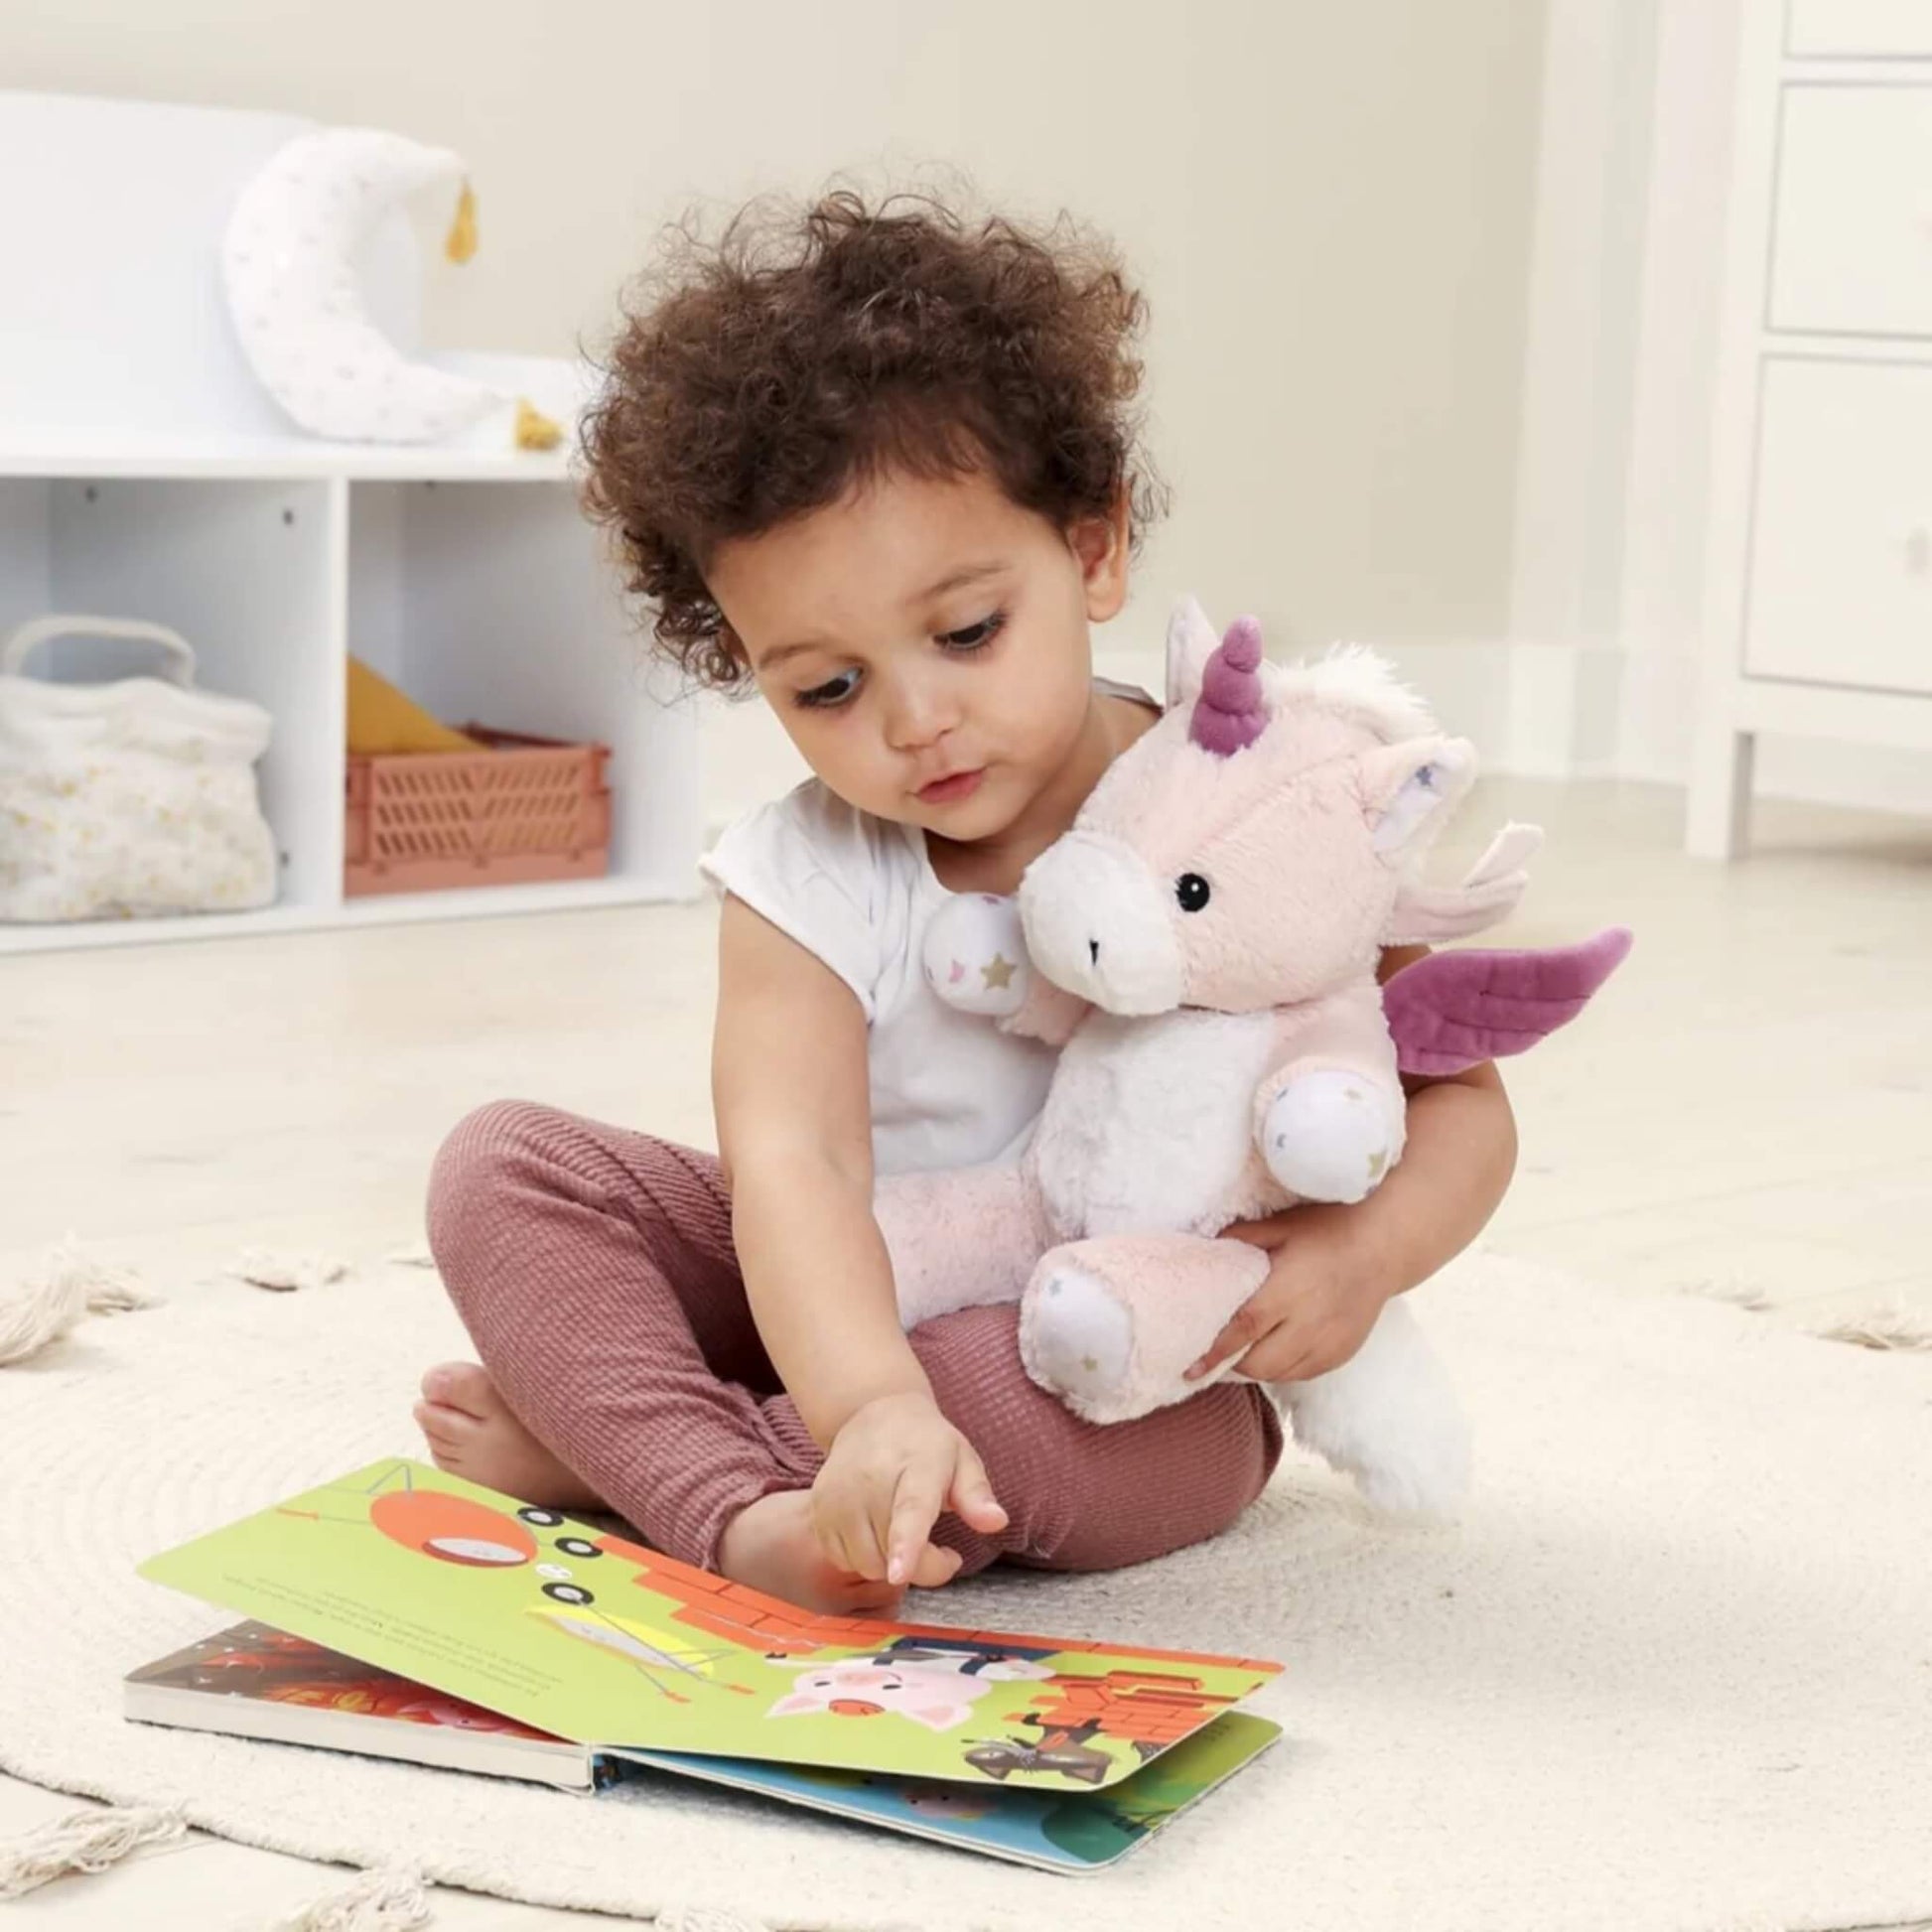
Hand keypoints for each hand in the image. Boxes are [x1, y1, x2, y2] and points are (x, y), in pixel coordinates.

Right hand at [811, 1391, 1008, 1588]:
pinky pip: (844, 1560)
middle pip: (891, 1552)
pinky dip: (865, 1558)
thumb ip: (977, 1494)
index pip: (909, 1510)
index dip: (907, 1544)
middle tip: (942, 1549)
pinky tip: (879, 1533)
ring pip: (867, 1564)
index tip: (902, 1572)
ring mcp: (838, 1498)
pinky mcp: (818, 1512)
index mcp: (915, 1466)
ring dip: (893, 1565)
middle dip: (923, 1566)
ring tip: (909, 1538)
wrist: (870, 1416)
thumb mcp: (961, 1458)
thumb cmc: (925, 1444)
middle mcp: (869, 1481)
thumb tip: (996, 1521)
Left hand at [1185, 1207, 1392, 1384]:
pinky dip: (1281, 1370)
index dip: (1215, 1350)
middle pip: (1259, 1362)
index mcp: (1288, 1289)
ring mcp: (1328, 1343)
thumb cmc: (1326, 1230)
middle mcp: (1309, 1323)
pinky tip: (1271, 1353)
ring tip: (1237, 1356)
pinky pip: (1302, 1375)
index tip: (1190, 1367)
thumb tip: (1203, 1250)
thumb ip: (1240, 1239)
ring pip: (1279, 1375)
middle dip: (1231, 1364)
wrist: (1383, 1247)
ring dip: (1254, 1369)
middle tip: (1211, 1356)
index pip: (1243, 1328)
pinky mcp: (1341, 1354)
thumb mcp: (1280, 1226)